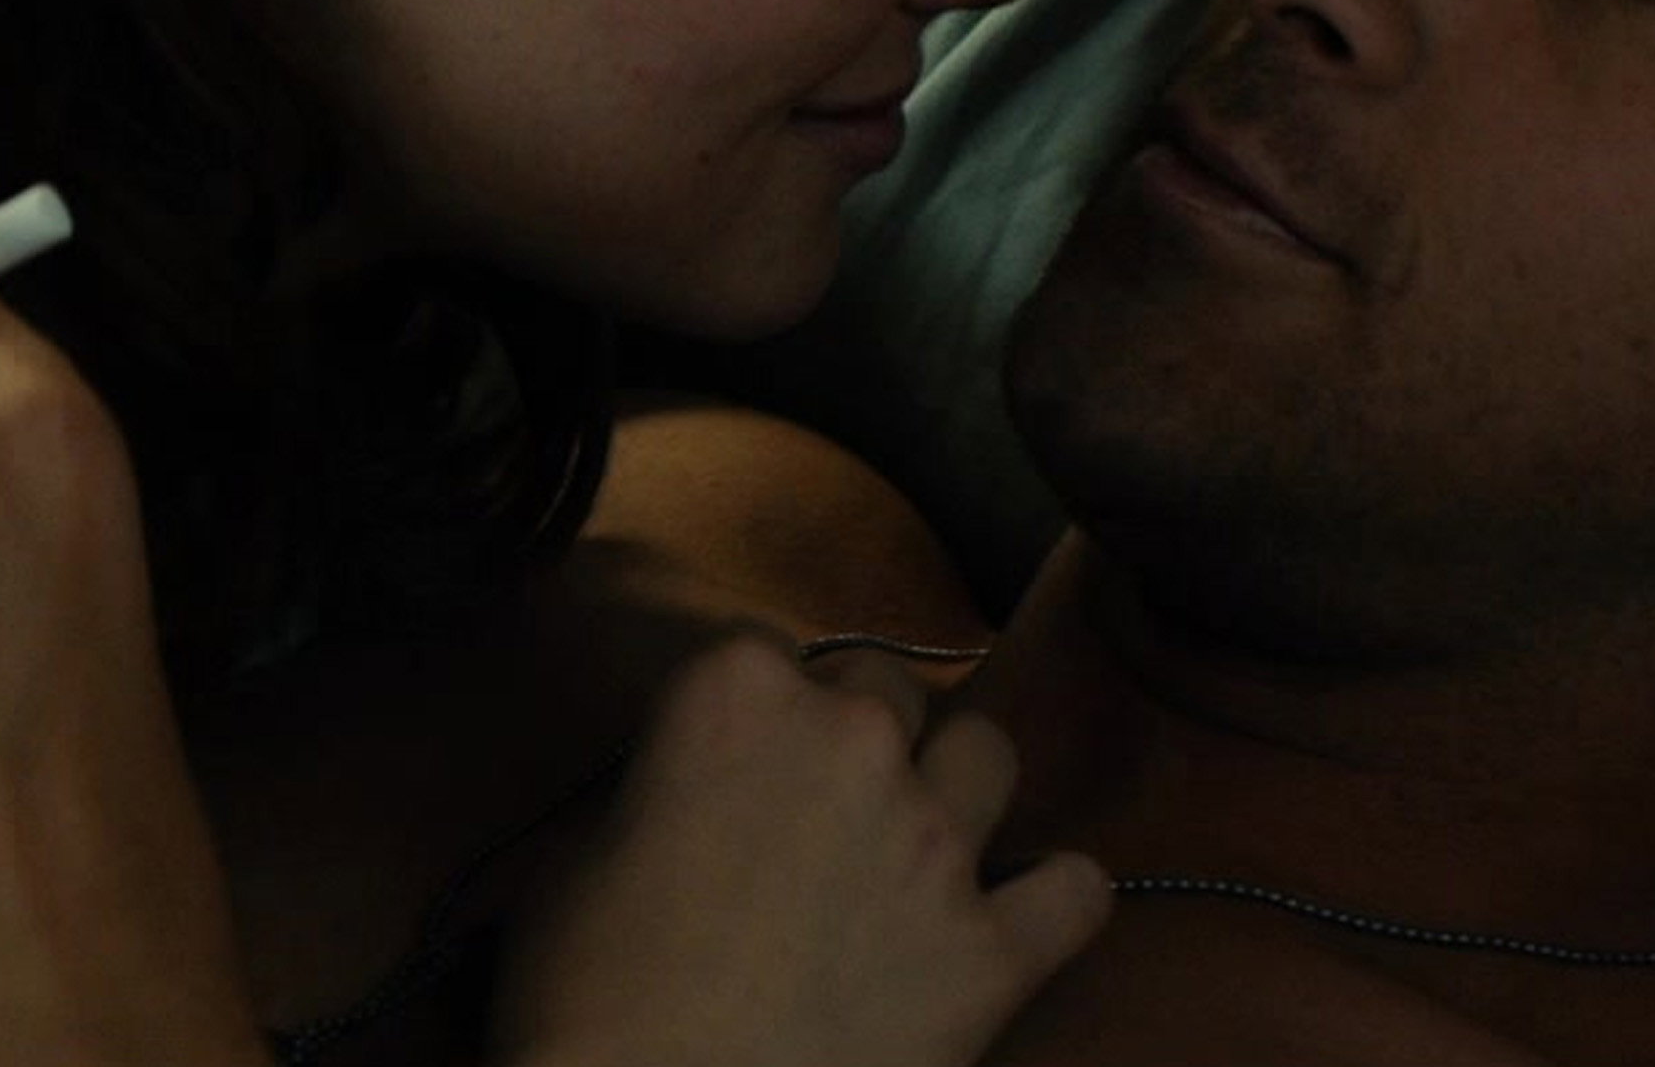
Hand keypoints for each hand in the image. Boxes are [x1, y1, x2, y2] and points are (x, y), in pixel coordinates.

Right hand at [490, 635, 1109, 1066]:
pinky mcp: (993, 951)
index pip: (763, 653)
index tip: (734, 763)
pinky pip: (1077, 892)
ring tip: (925, 839)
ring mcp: (938, 843)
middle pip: (888, 685)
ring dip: (960, 786)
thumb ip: (656, 793)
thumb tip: (689, 803)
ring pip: (991, 754)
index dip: (751, 714)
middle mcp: (853, 741)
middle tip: (821, 806)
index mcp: (736, 696)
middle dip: (859, 734)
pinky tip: (1027, 917)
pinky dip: (1059, 900)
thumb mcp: (576, 862)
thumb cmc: (585, 1000)